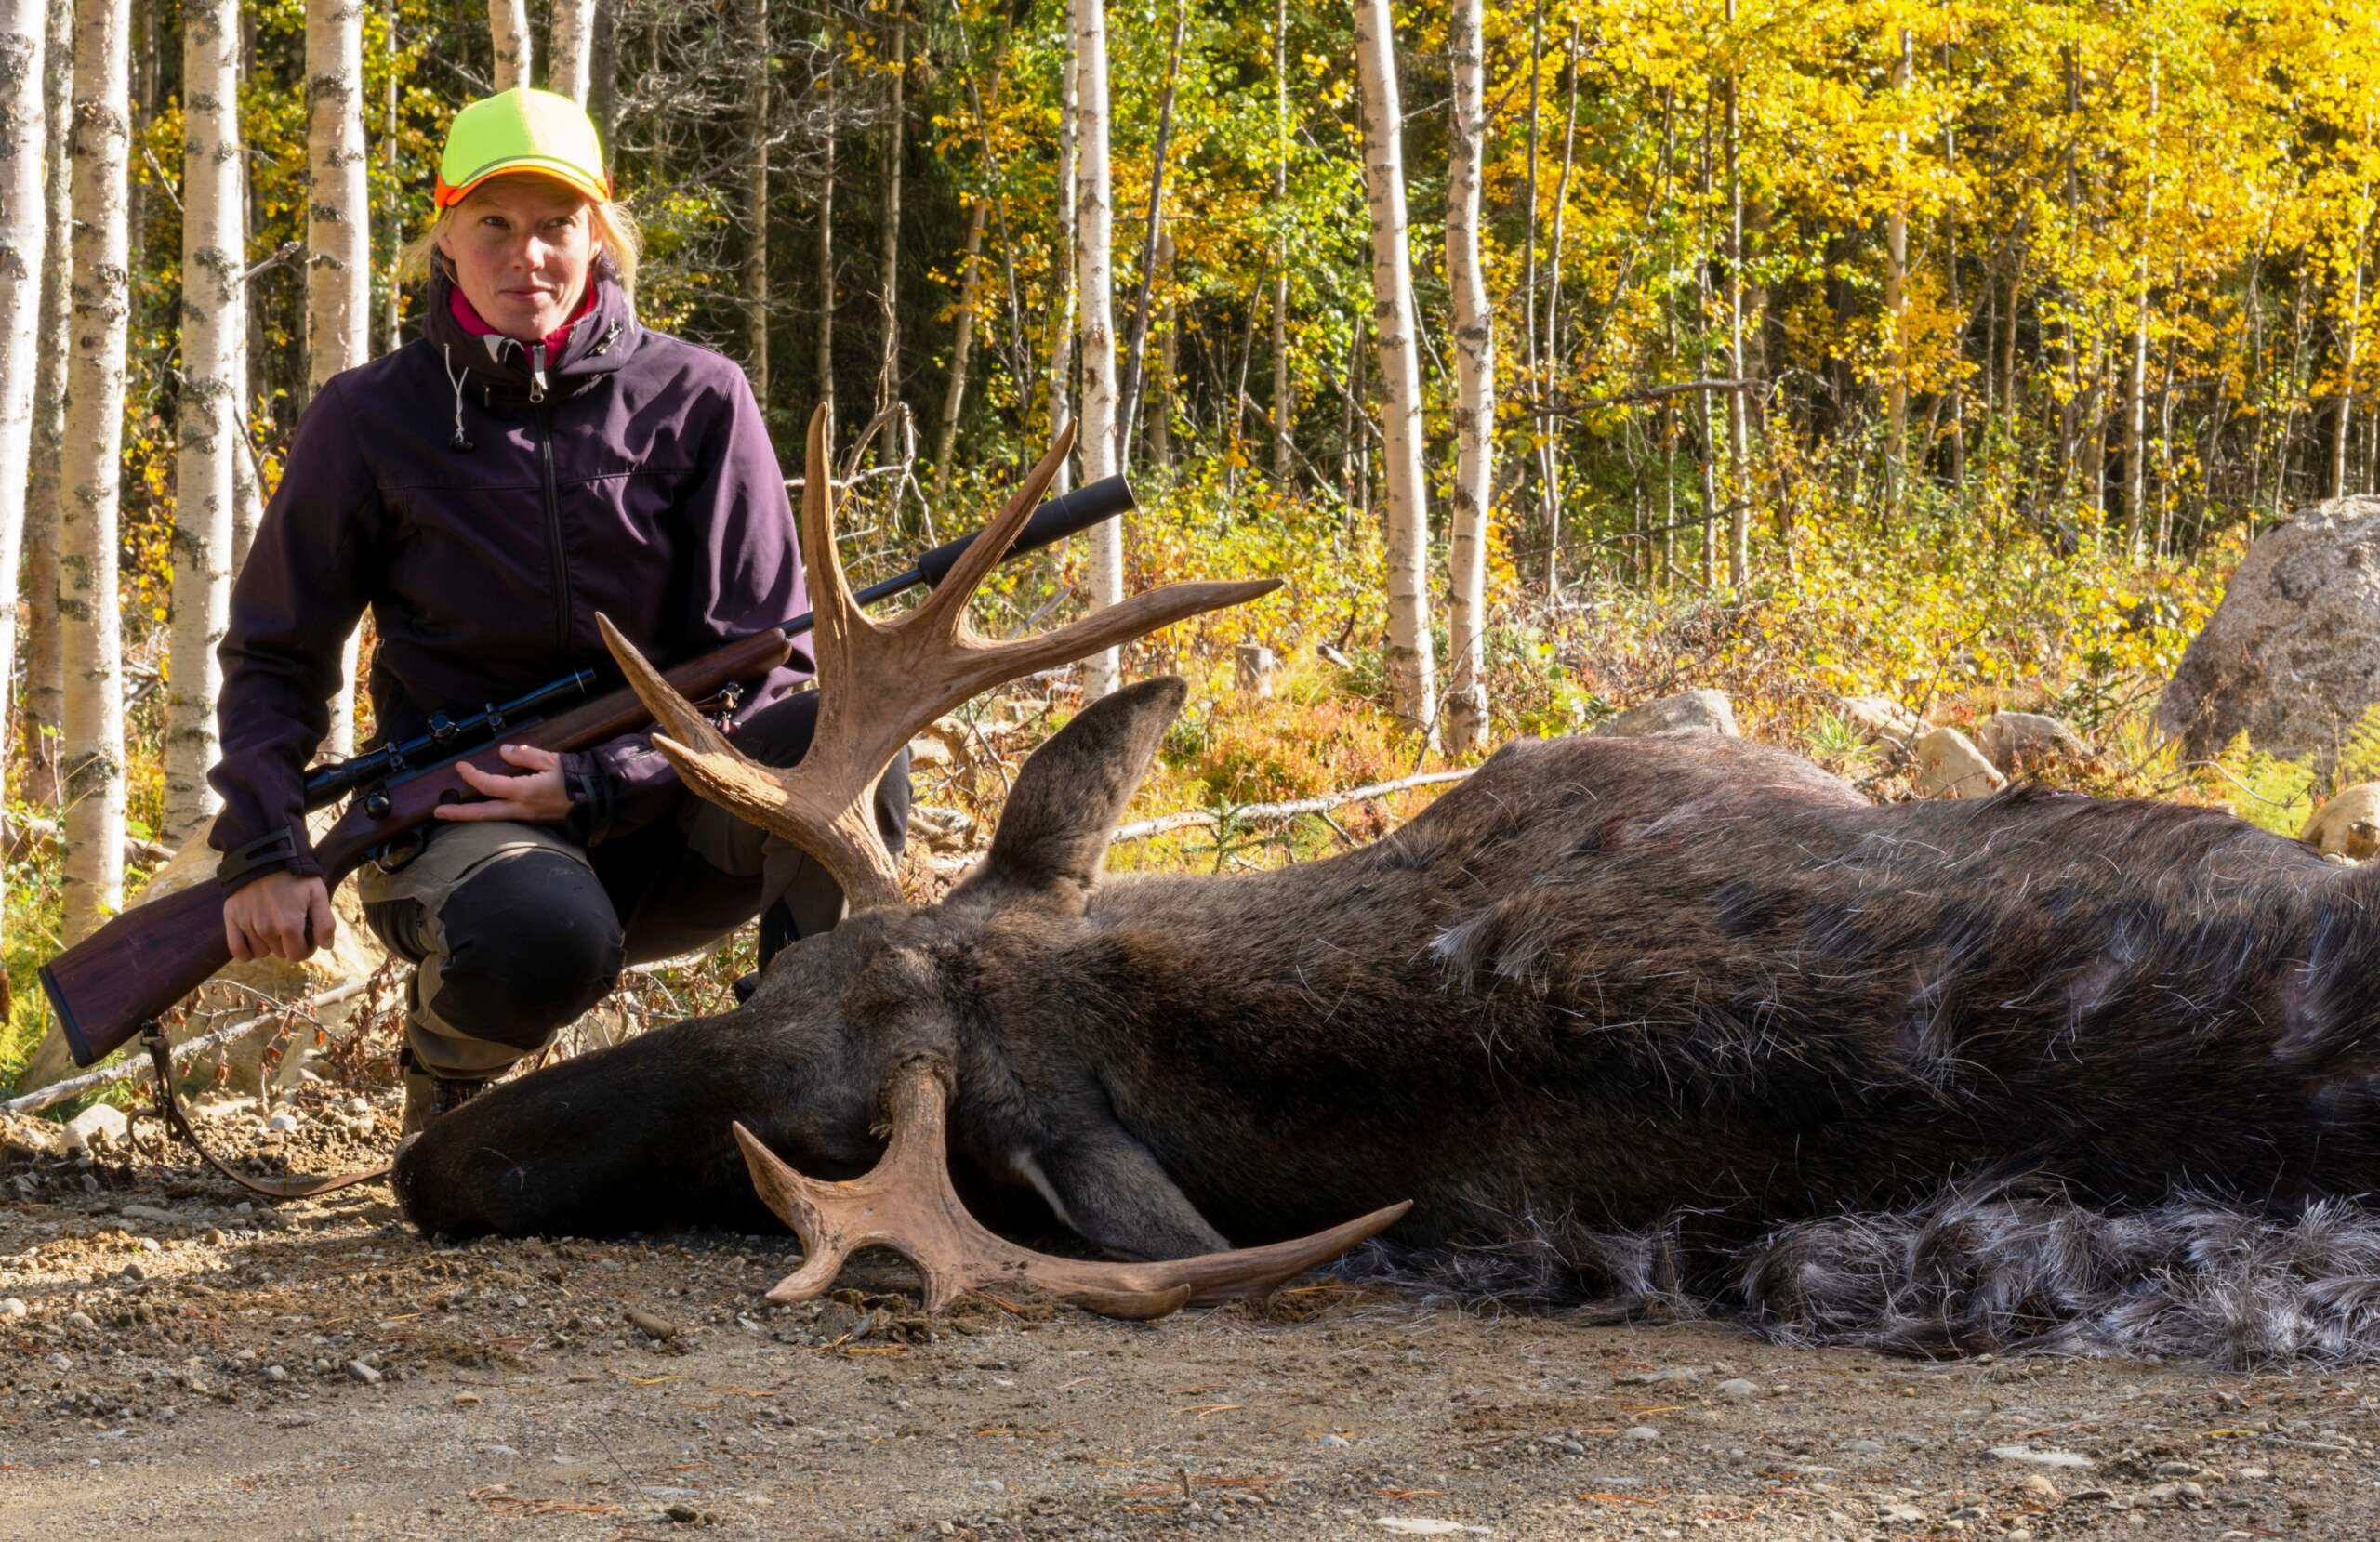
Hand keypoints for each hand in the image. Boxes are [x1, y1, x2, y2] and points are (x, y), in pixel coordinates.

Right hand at [225, 871, 334, 962]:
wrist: (263, 855)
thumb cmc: (294, 875)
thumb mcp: (318, 893)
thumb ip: (325, 922)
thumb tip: (326, 946)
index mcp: (289, 925)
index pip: (298, 955)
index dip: (305, 948)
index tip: (306, 936)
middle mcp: (267, 929)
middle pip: (280, 953)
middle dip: (288, 943)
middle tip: (290, 924)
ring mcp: (248, 925)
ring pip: (261, 952)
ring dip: (269, 944)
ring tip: (273, 924)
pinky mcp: (232, 919)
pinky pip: (237, 950)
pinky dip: (246, 951)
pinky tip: (254, 941)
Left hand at [441, 742, 571, 823]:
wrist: (599, 800)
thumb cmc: (577, 778)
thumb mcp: (551, 760)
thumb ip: (525, 755)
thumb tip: (503, 752)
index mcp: (524, 792)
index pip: (489, 784)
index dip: (472, 775)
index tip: (461, 766)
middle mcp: (522, 809)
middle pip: (484, 813)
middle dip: (459, 813)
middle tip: (438, 812)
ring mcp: (528, 818)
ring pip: (493, 819)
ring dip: (473, 815)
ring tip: (455, 812)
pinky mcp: (534, 821)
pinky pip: (507, 818)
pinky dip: (491, 815)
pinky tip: (486, 810)